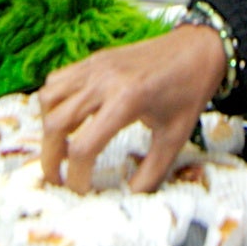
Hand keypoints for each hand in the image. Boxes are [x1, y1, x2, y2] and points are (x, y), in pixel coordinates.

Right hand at [38, 26, 226, 193]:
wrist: (198, 49)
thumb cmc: (189, 92)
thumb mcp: (175, 138)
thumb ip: (152, 172)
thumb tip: (130, 196)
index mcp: (126, 101)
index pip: (84, 147)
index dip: (77, 176)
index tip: (82, 190)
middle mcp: (103, 82)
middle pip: (56, 124)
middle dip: (50, 158)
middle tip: (57, 179)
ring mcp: (94, 67)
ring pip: (48, 99)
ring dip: (48, 128)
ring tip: (61, 148)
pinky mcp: (93, 60)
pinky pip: (56, 80)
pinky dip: (52, 103)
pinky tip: (67, 118)